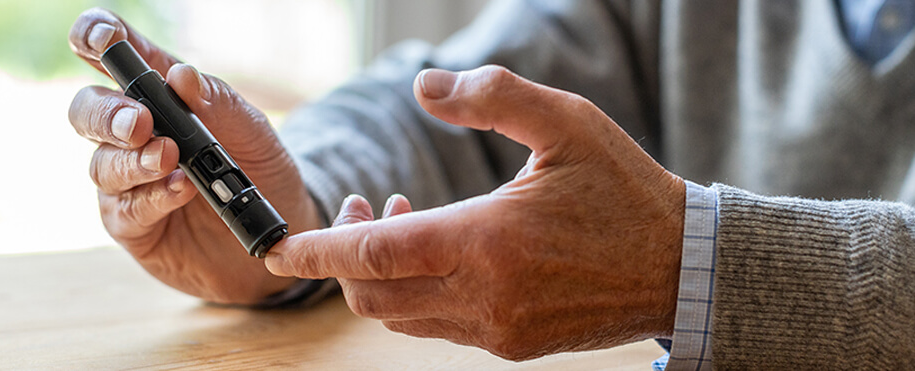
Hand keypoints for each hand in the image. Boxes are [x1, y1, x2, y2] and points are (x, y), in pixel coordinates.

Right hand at [67, 8, 321, 303]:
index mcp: (156, 97)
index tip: (100, 39)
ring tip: (169, 158)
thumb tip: (180, 75)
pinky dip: (151, 198)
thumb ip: (215, 100)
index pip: (113, 59)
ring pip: (101, 165)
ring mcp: (127, 182)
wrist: (281, 223)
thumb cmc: (258, 165)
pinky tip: (179, 189)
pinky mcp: (133, 225)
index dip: (95, 39)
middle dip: (108, 114)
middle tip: (140, 122)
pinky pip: (125, 211)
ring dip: (134, 161)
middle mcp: (132, 136)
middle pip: (88, 111)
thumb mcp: (249, 127)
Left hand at [264, 66, 685, 359]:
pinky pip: (437, 328)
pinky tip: (441, 255)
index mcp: (487, 241)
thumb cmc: (624, 190)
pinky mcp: (511, 345)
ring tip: (403, 219)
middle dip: (344, 256)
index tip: (278, 246)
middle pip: (372, 294)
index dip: (316, 249)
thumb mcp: (567, 123)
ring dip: (382, 273)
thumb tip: (423, 87)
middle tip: (360, 204)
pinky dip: (416, 294)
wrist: (680, 267)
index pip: (372, 255)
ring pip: (400, 316)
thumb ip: (492, 97)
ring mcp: (497, 328)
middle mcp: (483, 295)